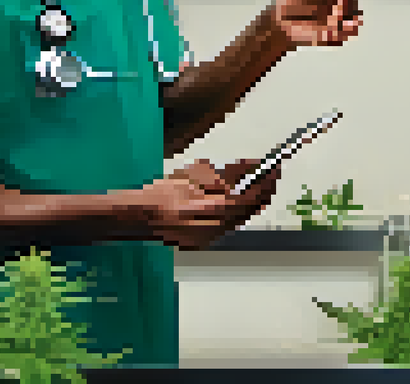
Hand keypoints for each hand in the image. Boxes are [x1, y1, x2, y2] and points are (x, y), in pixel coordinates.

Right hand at [139, 158, 281, 249]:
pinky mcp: (203, 243)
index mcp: (196, 210)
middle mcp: (202, 230)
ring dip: (253, 202)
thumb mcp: (190, 176)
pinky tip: (244, 200)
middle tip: (273, 175)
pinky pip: (229, 227)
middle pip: (244, 213)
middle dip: (262, 193)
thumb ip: (222, 173)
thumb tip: (252, 166)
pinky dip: (240, 212)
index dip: (259, 186)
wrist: (137, 216)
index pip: (239, 200)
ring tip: (263, 184)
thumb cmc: (161, 191)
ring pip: (239, 221)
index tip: (272, 170)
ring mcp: (204, 240)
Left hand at [273, 0, 393, 46]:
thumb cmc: (291, 3)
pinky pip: (353, 27)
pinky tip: (334, 29)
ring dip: (339, 12)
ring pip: (354, 7)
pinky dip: (345, 29)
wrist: (284, 27)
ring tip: (322, 17)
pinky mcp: (344, 25)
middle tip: (321, 0)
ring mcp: (345, 6)